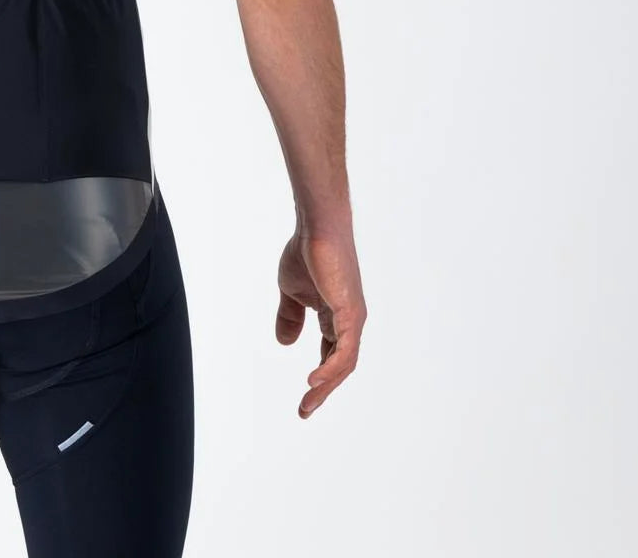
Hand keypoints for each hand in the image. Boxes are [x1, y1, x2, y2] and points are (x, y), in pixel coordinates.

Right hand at [275, 230, 365, 417]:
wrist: (316, 228)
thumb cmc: (306, 252)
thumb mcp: (291, 291)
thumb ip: (290, 316)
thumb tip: (285, 343)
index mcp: (336, 317)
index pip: (330, 354)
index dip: (318, 377)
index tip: (303, 398)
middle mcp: (349, 322)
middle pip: (339, 366)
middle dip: (322, 390)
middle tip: (304, 410)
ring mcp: (352, 318)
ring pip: (344, 363)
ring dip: (326, 385)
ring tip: (308, 401)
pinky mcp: (350, 312)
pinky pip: (344, 349)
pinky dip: (330, 367)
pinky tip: (314, 380)